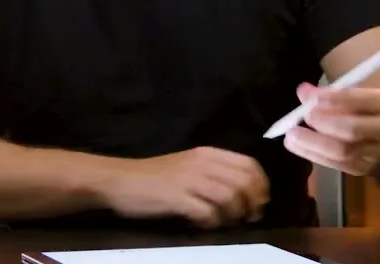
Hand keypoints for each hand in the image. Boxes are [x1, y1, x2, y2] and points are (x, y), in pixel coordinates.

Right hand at [98, 146, 269, 228]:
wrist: (119, 180)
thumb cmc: (154, 176)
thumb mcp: (188, 166)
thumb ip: (214, 174)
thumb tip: (244, 194)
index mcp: (207, 153)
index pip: (249, 164)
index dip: (261, 185)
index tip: (260, 201)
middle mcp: (201, 163)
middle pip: (244, 181)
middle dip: (253, 203)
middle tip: (249, 217)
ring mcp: (188, 179)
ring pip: (229, 197)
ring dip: (235, 214)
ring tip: (228, 223)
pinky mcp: (176, 198)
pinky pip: (206, 212)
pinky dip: (212, 223)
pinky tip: (205, 225)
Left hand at [282, 82, 379, 176]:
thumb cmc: (369, 110)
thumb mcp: (357, 95)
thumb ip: (331, 93)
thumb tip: (303, 92)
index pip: (357, 100)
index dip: (331, 98)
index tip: (308, 96)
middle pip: (352, 129)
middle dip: (323, 123)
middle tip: (303, 117)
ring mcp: (375, 153)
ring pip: (343, 151)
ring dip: (313, 143)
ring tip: (291, 136)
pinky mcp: (363, 169)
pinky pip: (336, 165)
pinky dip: (314, 155)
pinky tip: (297, 146)